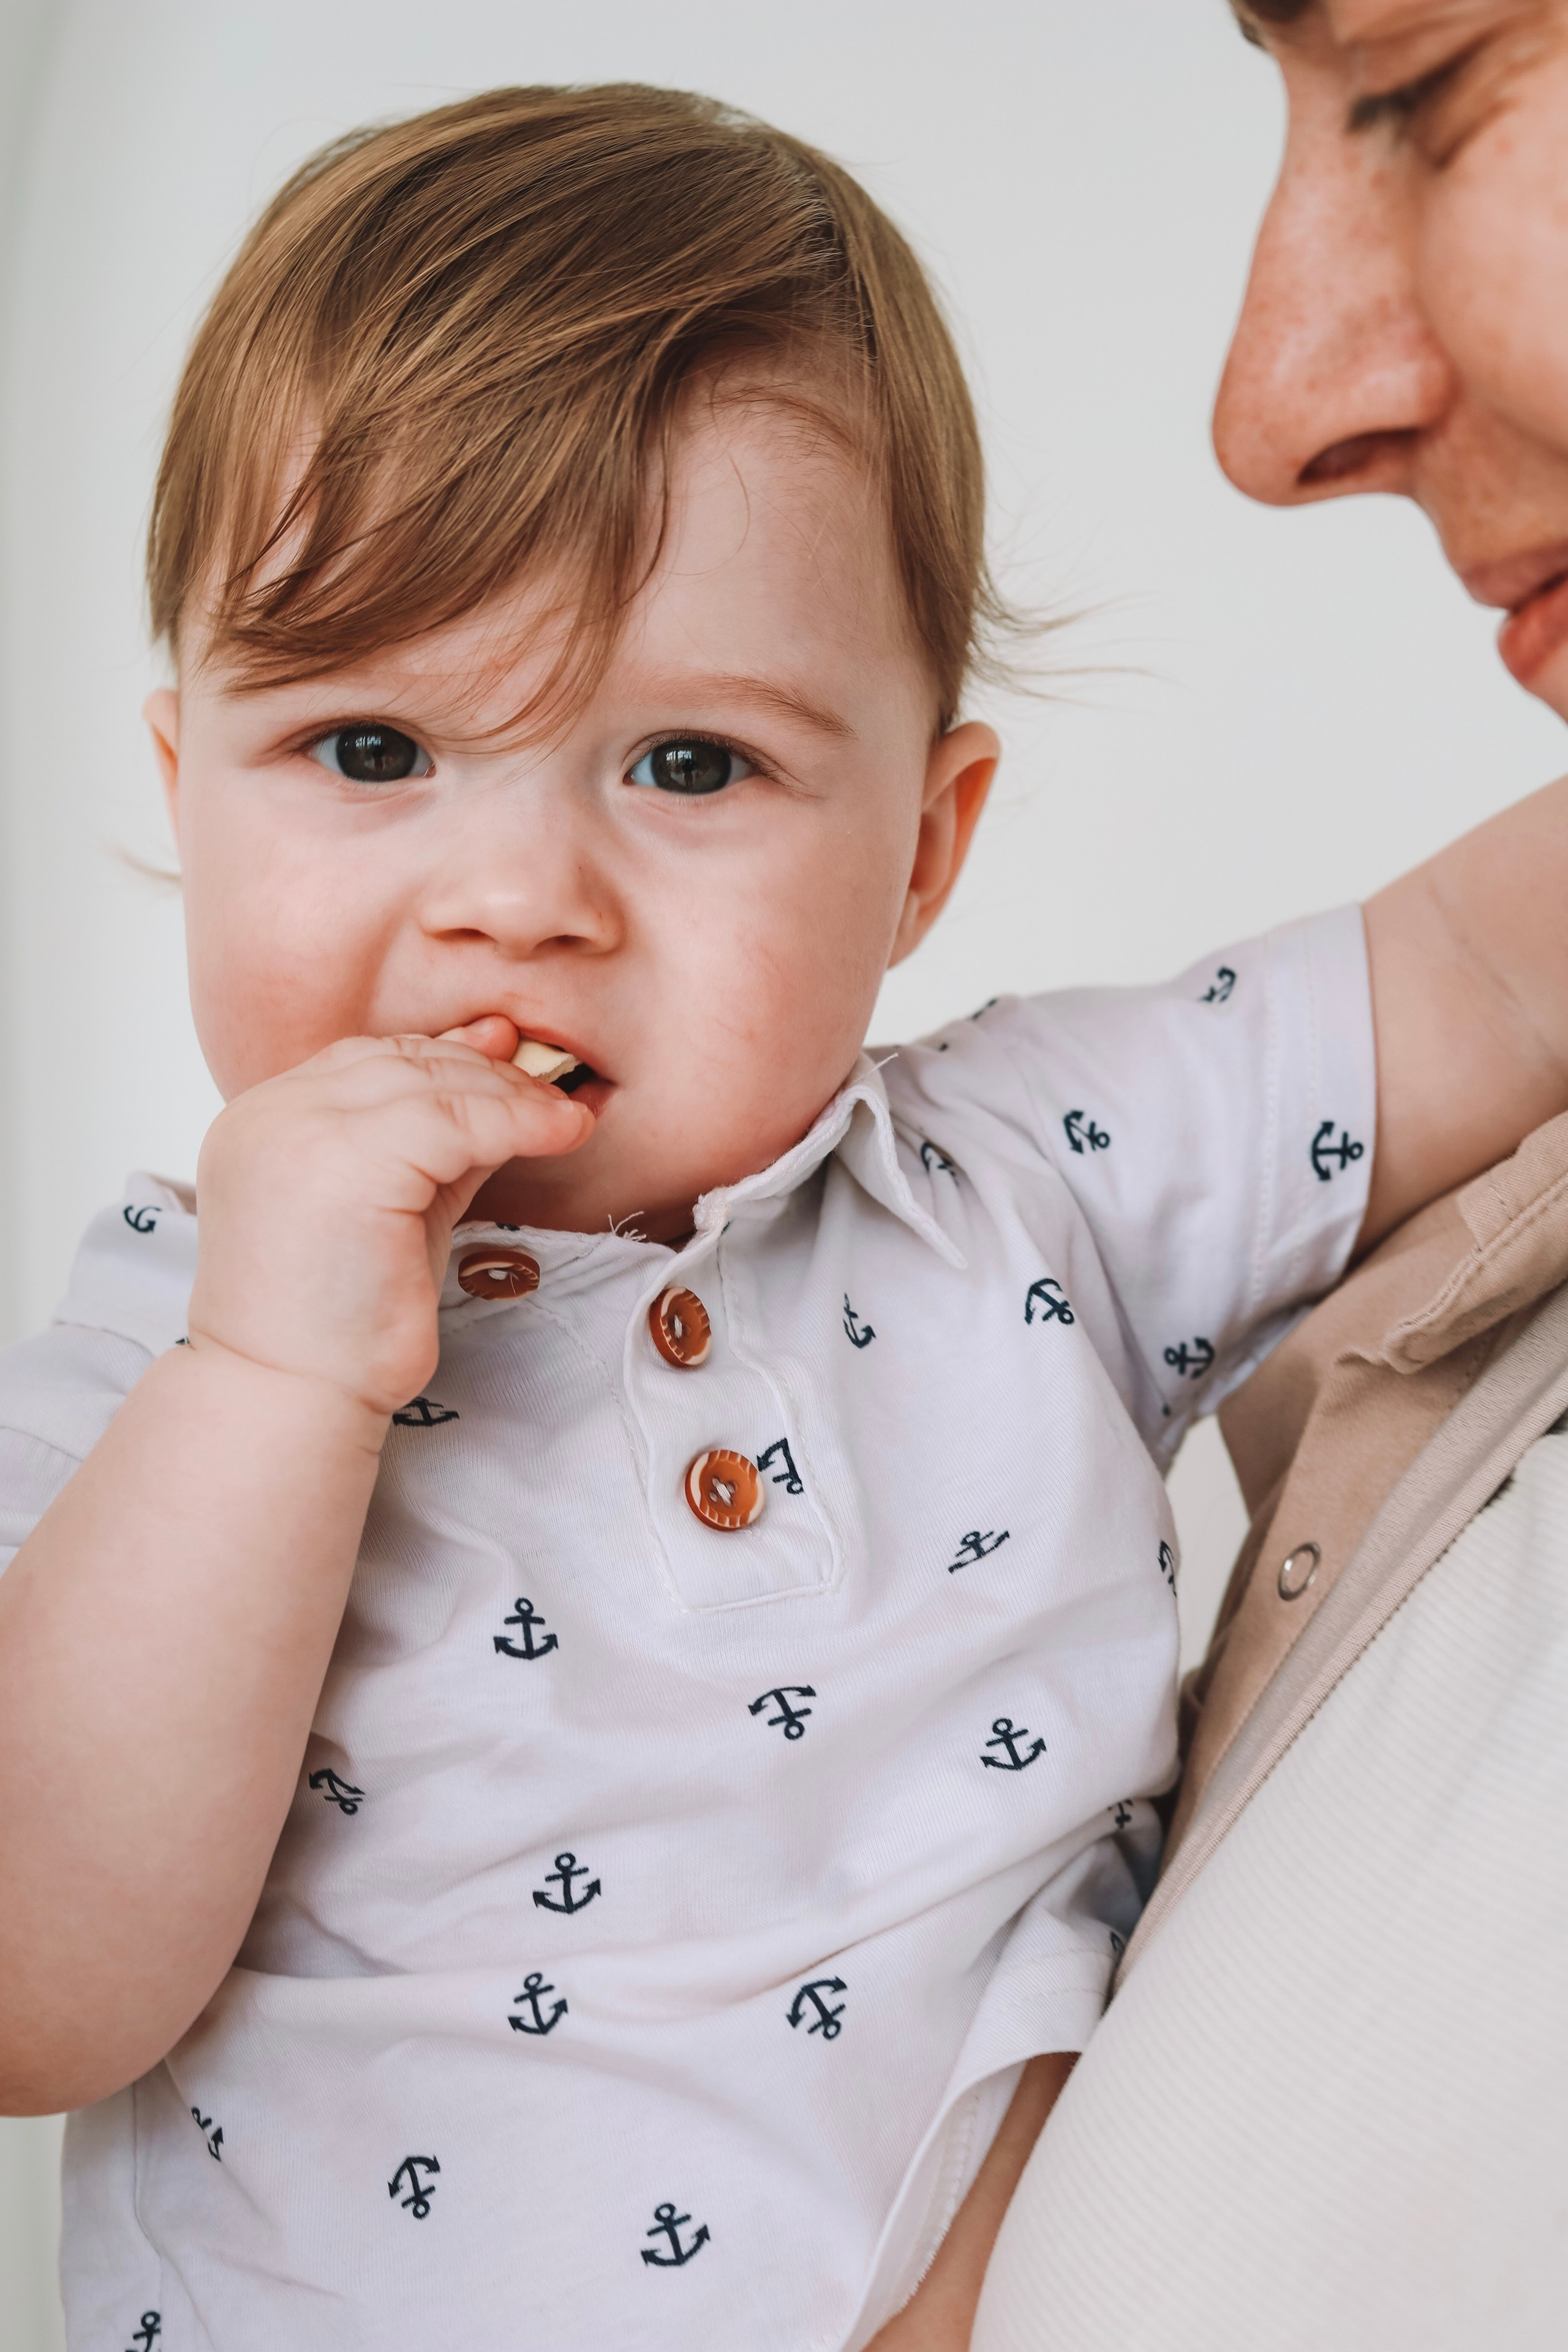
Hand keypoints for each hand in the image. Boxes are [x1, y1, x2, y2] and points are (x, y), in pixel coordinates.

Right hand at [187, 1020, 591, 1415]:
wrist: (294, 1398)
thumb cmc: (342, 1322)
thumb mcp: (394, 1205)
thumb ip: (434, 1141)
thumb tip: (502, 1072)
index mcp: (261, 1120)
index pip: (366, 1060)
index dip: (446, 1054)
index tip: (507, 1059)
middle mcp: (268, 1114)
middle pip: (398, 1060)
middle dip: (484, 1072)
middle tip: (547, 1093)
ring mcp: (299, 1133)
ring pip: (433, 1085)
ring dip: (511, 1097)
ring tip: (564, 1120)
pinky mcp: (346, 1164)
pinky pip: (454, 1123)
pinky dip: (518, 1122)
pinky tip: (561, 1132)